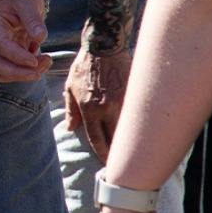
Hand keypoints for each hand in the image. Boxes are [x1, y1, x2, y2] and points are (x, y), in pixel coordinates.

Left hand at [0, 0, 47, 80]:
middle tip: (47, 61)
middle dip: (33, 63)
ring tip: (38, 66)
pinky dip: (8, 74)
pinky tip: (23, 70)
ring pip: (6, 68)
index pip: (19, 42)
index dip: (34, 46)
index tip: (48, 47)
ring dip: (24, 71)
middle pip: (15, 59)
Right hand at [0, 0, 51, 81]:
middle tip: (38, 72)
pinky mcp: (10, 53)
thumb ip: (33, 19)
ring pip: (6, 70)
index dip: (17, 56)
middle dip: (18, 73)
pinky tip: (42, 58)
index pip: (1, 46)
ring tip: (46, 62)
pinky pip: (16, 68)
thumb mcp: (28, 3)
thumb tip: (41, 38)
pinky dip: (29, 69)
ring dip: (25, 73)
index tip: (35, 60)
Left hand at [65, 43, 132, 162]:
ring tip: (134, 154)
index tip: (107, 165)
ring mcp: (123, 102)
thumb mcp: (70, 87)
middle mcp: (107, 109)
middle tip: (123, 166)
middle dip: (119, 155)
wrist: (104, 46)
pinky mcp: (135, 95)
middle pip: (116, 140)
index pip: (97, 139)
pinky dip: (138, 127)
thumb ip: (71, 110)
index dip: (102, 154)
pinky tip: (141, 134)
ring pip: (129, 130)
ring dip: (131, 143)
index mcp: (90, 109)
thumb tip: (71, 128)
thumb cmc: (84, 67)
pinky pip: (138, 117)